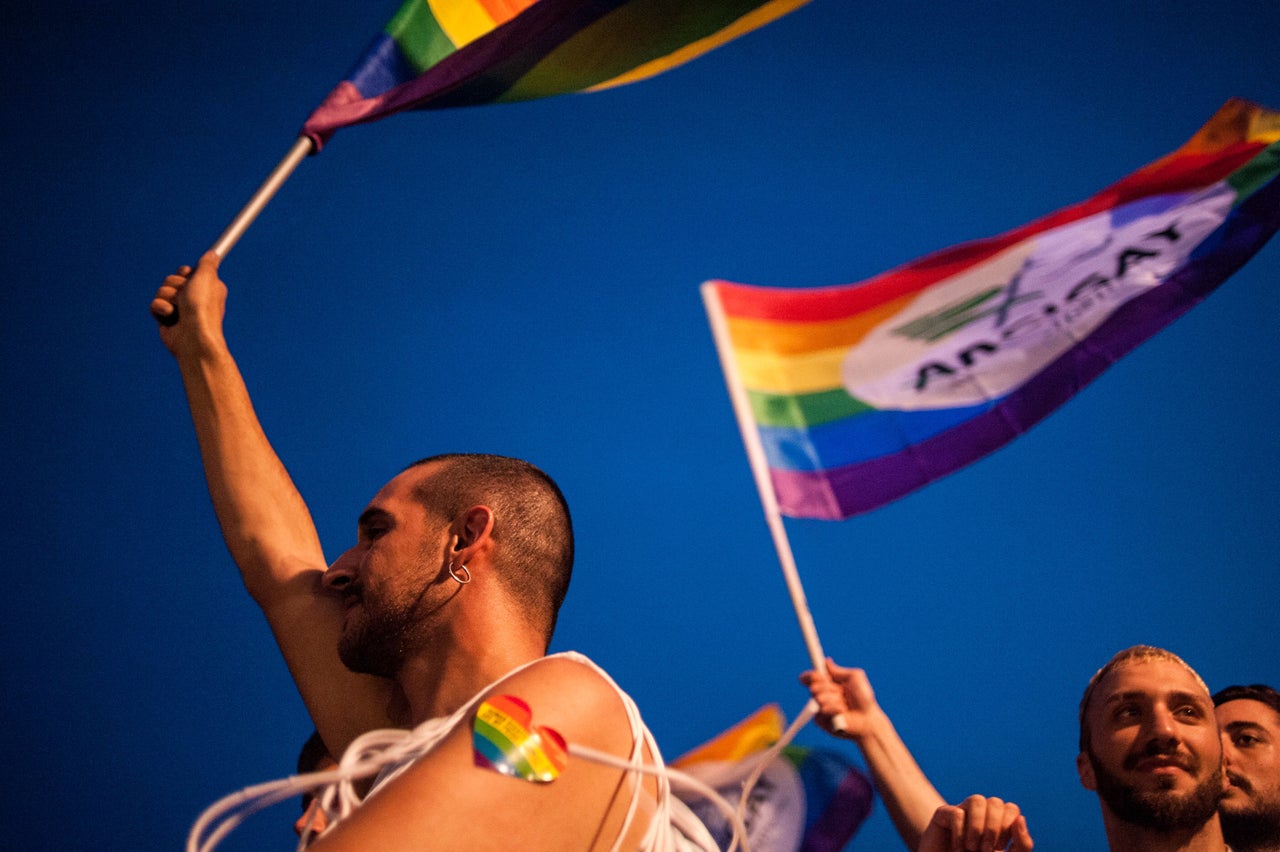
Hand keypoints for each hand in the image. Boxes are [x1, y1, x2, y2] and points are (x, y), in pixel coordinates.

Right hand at [150, 251, 226, 354]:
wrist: (193, 337)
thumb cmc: (202, 308)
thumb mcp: (207, 278)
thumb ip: (207, 264)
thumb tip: (213, 254)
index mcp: (206, 287)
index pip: (188, 271)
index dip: (185, 273)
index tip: (188, 276)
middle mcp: (193, 297)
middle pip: (172, 279)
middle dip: (175, 285)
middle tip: (185, 297)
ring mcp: (179, 308)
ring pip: (161, 291)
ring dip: (167, 297)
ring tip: (178, 309)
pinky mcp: (167, 318)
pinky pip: (155, 305)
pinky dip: (161, 309)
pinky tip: (170, 317)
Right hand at [798, 658, 877, 738]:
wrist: (868, 718)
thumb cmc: (864, 698)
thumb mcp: (855, 677)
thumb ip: (839, 670)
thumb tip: (827, 661)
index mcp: (828, 684)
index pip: (812, 678)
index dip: (810, 675)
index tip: (814, 674)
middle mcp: (823, 695)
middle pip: (813, 687)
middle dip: (826, 687)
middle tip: (839, 691)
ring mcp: (821, 708)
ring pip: (818, 699)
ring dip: (834, 699)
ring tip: (845, 704)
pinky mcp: (821, 721)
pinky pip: (822, 711)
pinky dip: (834, 709)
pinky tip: (842, 712)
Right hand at [917, 795, 1032, 851]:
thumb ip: (1022, 844)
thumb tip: (1020, 818)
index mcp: (998, 823)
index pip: (1011, 809)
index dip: (1008, 826)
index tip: (1000, 847)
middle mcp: (980, 814)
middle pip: (996, 802)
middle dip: (994, 828)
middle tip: (986, 850)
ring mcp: (962, 812)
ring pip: (977, 800)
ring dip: (978, 827)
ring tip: (972, 848)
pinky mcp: (943, 815)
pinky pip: (956, 813)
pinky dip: (960, 834)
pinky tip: (958, 849)